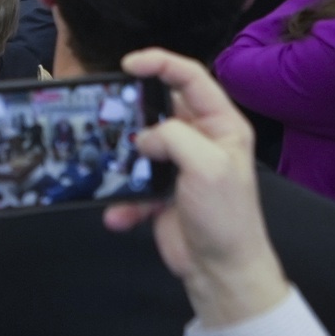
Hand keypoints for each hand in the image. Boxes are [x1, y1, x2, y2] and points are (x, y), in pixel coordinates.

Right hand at [103, 48, 287, 327]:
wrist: (221, 272)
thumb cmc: (226, 216)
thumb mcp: (208, 166)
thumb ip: (174, 137)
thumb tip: (143, 137)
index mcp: (220, 124)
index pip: (190, 77)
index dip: (160, 63)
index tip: (128, 64)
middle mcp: (199, 138)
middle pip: (158, 107)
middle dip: (132, 111)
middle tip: (108, 113)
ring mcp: (177, 165)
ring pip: (139, 144)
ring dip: (122, 158)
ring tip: (109, 164)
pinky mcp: (159, 190)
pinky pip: (132, 183)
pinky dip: (122, 198)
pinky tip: (120, 214)